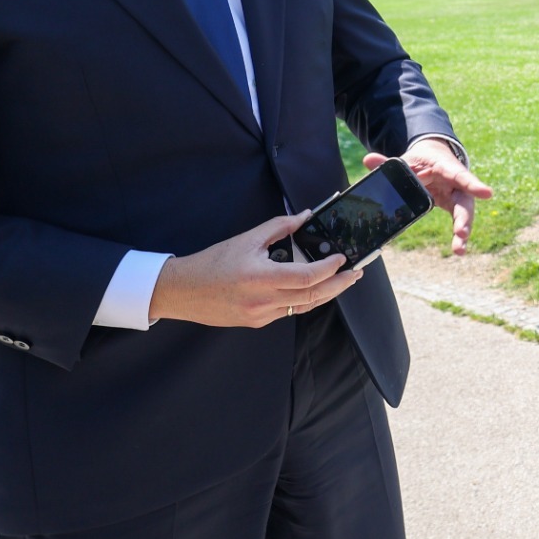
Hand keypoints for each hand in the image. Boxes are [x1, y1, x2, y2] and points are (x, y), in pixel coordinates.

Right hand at [149, 210, 357, 326]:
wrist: (182, 291)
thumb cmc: (212, 262)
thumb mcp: (246, 239)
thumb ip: (279, 227)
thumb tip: (305, 216)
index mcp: (260, 278)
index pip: (307, 277)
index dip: (330, 269)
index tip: (344, 258)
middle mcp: (263, 301)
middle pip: (313, 296)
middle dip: (339, 285)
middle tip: (356, 273)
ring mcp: (261, 315)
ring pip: (303, 306)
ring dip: (326, 294)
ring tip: (343, 281)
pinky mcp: (257, 322)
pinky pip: (288, 311)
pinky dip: (304, 299)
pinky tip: (313, 288)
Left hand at [366, 138, 492, 255]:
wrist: (436, 158)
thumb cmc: (423, 159)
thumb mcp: (407, 159)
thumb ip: (389, 162)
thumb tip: (368, 159)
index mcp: (447, 167)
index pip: (460, 175)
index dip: (472, 184)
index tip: (487, 194)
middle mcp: (457, 183)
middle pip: (465, 201)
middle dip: (465, 218)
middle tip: (462, 232)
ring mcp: (458, 196)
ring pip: (464, 214)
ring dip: (463, 231)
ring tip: (459, 248)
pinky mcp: (455, 207)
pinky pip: (458, 222)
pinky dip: (459, 236)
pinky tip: (458, 249)